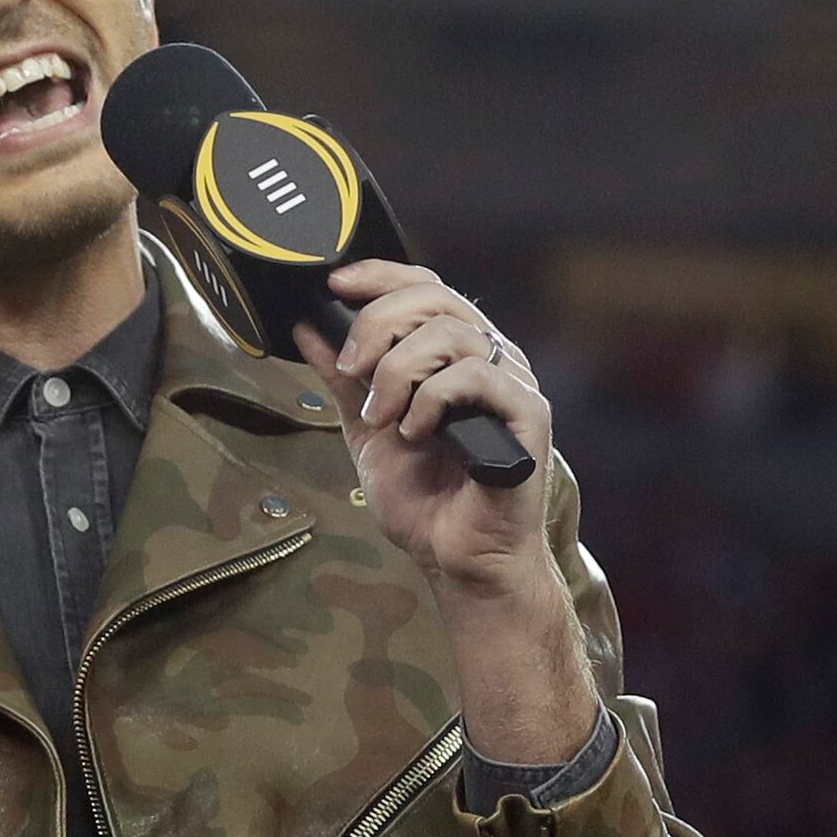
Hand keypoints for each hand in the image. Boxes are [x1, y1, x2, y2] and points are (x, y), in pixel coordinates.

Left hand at [299, 259, 556, 602]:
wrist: (456, 561)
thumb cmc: (427, 504)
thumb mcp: (367, 432)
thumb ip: (343, 382)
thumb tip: (308, 330)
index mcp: (457, 355)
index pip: (427, 287)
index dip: (382, 275)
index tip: (336, 284)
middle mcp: (491, 359)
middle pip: (436, 298)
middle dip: (379, 325)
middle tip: (351, 368)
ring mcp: (512, 384)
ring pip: (451, 334)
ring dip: (399, 372)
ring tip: (383, 419)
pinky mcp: (528, 415)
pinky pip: (477, 376)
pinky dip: (432, 400)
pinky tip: (417, 433)